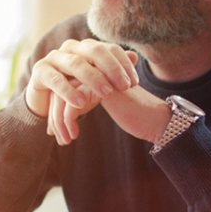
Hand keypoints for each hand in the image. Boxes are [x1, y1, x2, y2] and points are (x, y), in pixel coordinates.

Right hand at [26, 39, 139, 119]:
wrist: (44, 99)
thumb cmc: (74, 88)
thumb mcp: (96, 80)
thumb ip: (112, 69)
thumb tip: (135, 56)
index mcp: (86, 47)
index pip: (109, 48)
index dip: (123, 64)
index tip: (134, 83)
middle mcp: (70, 48)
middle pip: (94, 52)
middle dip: (112, 68)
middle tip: (124, 86)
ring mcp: (54, 57)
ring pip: (76, 64)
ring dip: (93, 79)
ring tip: (106, 94)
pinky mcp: (40, 71)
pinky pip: (56, 80)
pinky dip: (68, 91)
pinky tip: (80, 103)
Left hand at [48, 84, 171, 146]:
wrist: (155, 120)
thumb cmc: (131, 116)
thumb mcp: (100, 108)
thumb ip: (81, 106)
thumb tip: (56, 122)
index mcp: (92, 73)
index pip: (63, 89)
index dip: (57, 111)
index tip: (56, 131)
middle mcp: (92, 70)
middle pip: (59, 93)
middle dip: (55, 118)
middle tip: (58, 138)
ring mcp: (96, 77)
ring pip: (63, 99)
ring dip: (60, 123)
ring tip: (65, 141)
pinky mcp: (100, 88)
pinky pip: (72, 105)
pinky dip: (68, 123)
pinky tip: (73, 137)